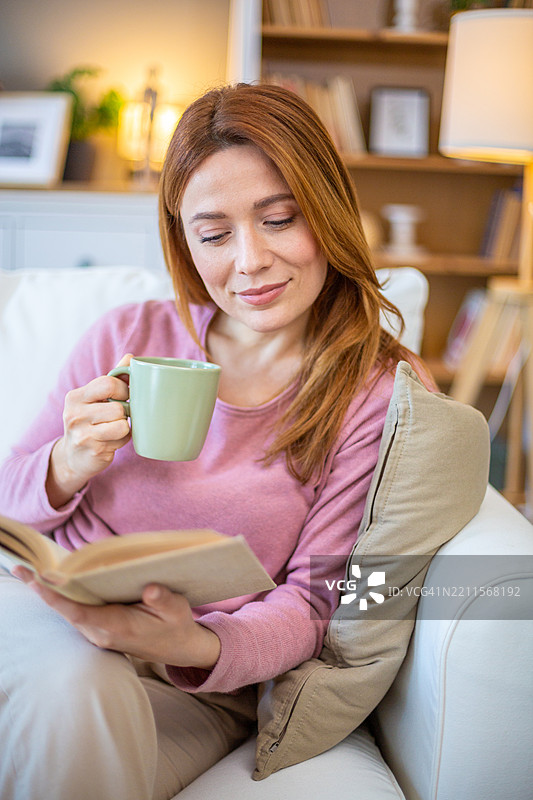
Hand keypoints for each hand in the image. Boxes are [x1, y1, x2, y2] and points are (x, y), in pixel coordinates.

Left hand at [12, 566, 220, 669]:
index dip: (56, 596)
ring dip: (49, 593)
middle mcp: (102, 633)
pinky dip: (62, 598)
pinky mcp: (99, 630)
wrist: (179, 648)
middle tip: (19, 568)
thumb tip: (151, 589)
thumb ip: (164, 600)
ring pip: (68, 612)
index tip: (37, 581)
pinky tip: (53, 582)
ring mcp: (98, 634)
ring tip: (28, 571)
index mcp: (117, 627)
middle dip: (42, 590)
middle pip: (65, 610)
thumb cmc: (177, 626)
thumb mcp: (178, 610)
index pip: (78, 611)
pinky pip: (75, 612)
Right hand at [46, 354, 132, 507]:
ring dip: (125, 426)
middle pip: (118, 407)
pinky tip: (112, 440)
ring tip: (115, 428)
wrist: (73, 458)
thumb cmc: (89, 421)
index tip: (125, 395)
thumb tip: (130, 357)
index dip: (124, 389)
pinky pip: (122, 440)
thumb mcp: (95, 398)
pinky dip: (123, 440)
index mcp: (74, 397)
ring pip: (122, 424)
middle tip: (120, 414)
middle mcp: (74, 415)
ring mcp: (82, 435)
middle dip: (125, 411)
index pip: (108, 383)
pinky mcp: (93, 450)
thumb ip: (113, 377)